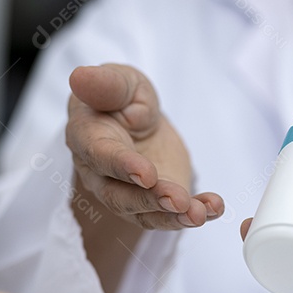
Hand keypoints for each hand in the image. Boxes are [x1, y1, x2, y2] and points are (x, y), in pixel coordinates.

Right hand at [66, 63, 223, 229]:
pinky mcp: (154, 204)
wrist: (137, 118)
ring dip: (173, 216)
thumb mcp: (120, 82)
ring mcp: (126, 195)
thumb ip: (105, 84)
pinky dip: (194, 213)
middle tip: (179, 200)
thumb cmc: (121, 98)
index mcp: (87, 138)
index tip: (147, 174)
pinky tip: (213, 208)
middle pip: (120, 195)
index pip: (100, 156)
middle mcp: (100, 175)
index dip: (122, 166)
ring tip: (199, 213)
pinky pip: (171, 215)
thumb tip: (80, 77)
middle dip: (151, 200)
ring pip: (145, 213)